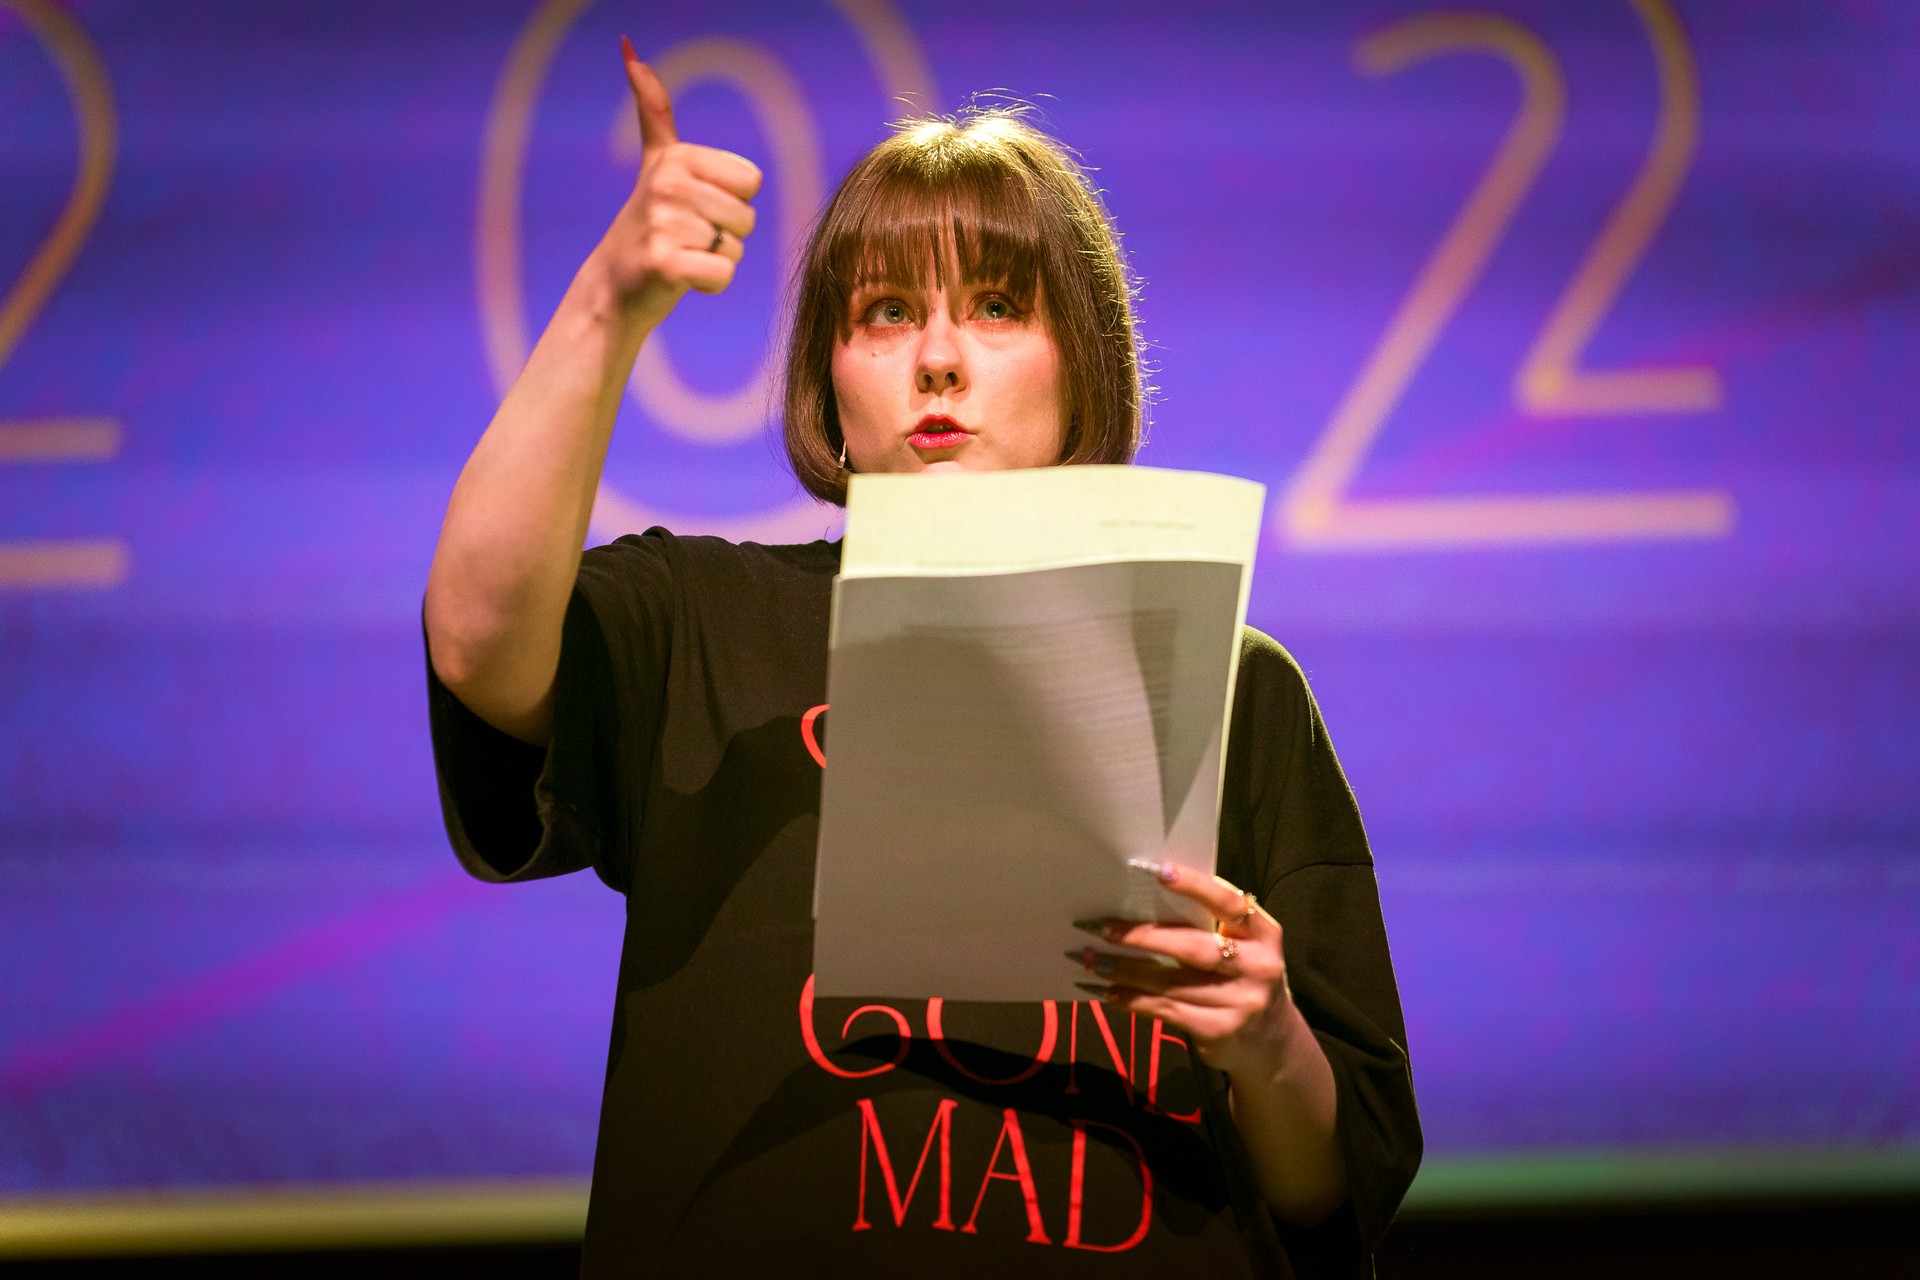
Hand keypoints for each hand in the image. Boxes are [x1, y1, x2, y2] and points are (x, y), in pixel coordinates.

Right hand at [593, 36, 763, 329]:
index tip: (696, 208)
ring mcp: (663, 224)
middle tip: (687, 238)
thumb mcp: (655, 164)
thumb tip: (633, 53)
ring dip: (715, 260)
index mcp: (676, 158)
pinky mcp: (665, 264)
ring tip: (681, 255)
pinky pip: (723, 274)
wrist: (613, 286)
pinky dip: (710, 284)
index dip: (731, 202)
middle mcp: (667, 184)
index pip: (750, 181)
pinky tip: (682, 279)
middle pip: (746, 217)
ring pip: (735, 248)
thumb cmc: (648, 226)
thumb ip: (652, 112)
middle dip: (725, 235)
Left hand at [1069, 861, 1299, 1077]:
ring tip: (1096, 962)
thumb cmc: (1244, 980)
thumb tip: (1145, 903)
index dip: (1195, 886)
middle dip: (1144, 937)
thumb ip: (1212, 928)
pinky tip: (1113, 994)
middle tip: (1105, 929)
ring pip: (1174, 983)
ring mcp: (1241, 1003)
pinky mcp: (1221, 1031)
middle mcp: (1258, 967)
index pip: (1229, 904)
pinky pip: (1169, 1011)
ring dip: (1129, 971)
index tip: (1159, 872)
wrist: (1273, 1045)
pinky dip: (1136, 1001)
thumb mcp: (1244, 949)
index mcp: (1264, 934)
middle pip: (1193, 947)